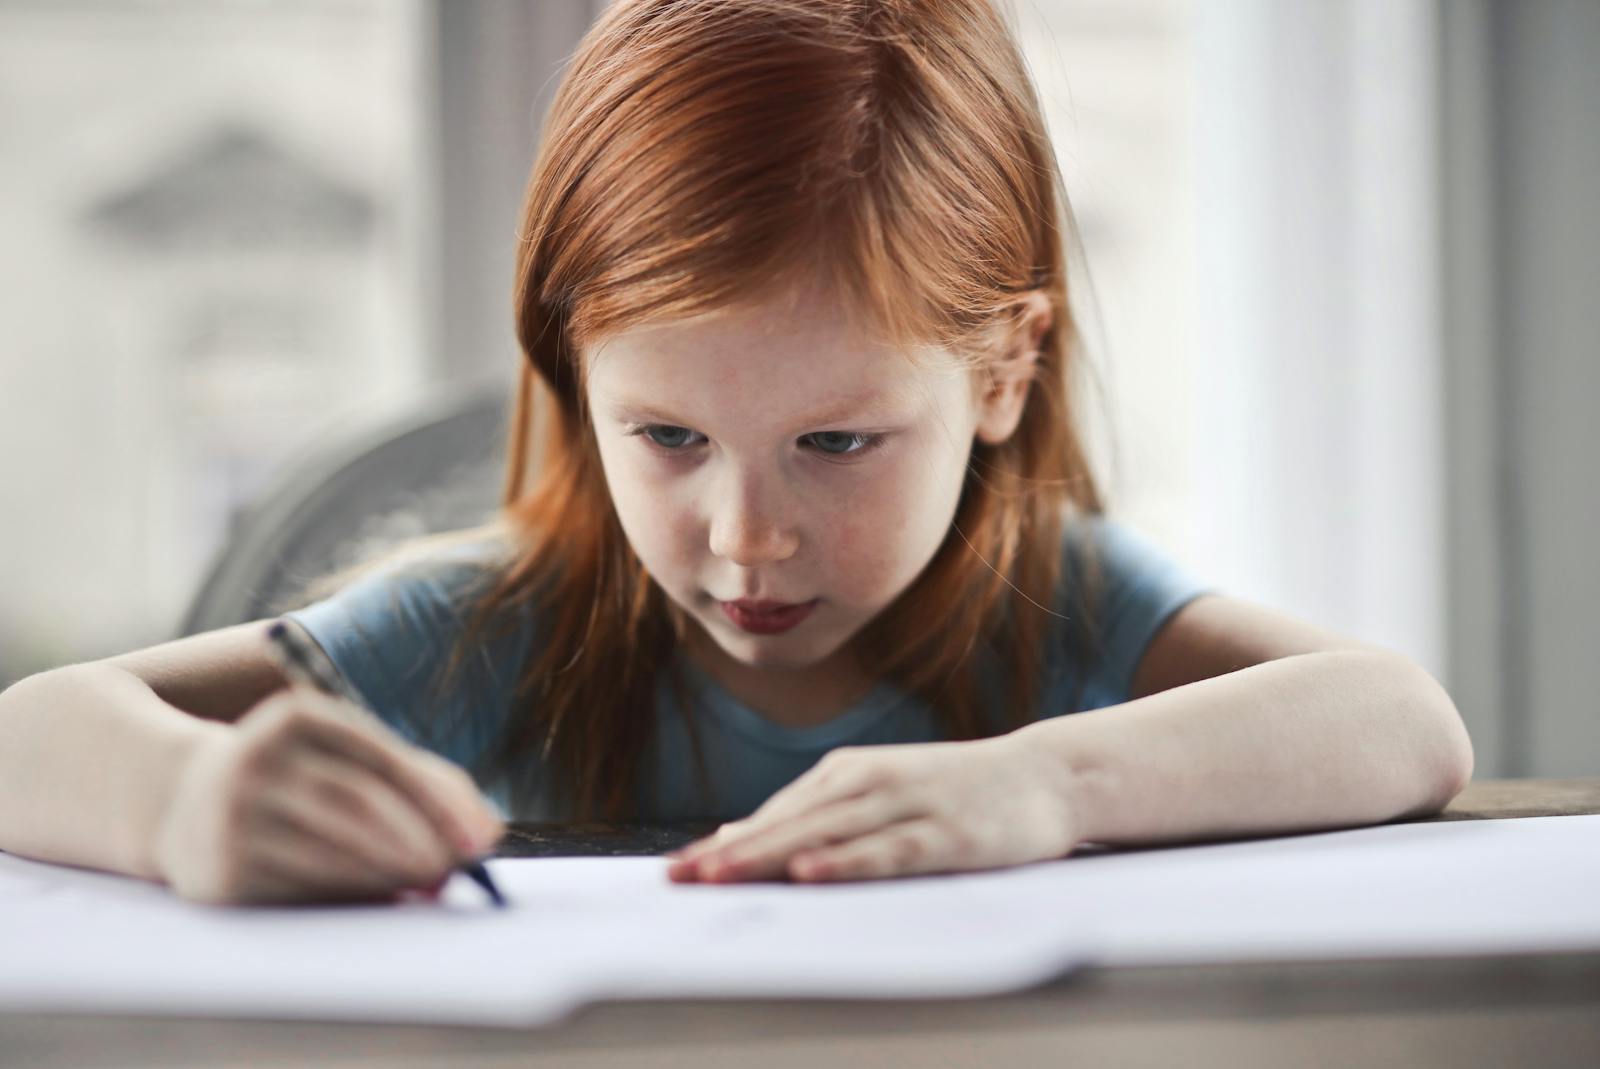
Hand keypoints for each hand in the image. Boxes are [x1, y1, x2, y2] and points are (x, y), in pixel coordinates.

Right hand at [153, 687, 503, 905]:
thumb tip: (487, 832)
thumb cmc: (298, 776)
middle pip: (358, 805)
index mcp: (297, 716)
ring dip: (394, 875)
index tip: (482, 839)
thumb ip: (422, 782)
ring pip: (333, 852)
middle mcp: (257, 758)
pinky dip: (353, 898)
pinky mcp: (222, 873)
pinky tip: (384, 898)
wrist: (182, 801)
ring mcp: (232, 816)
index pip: (382, 758)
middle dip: (420, 843)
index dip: (439, 801)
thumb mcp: (347, 756)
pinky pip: (304, 890)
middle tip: (458, 870)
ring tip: (431, 883)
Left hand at [665, 732, 1082, 883]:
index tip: (675, 872)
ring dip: (770, 856)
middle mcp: (868, 782)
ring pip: (826, 835)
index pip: (773, 815)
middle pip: (788, 825)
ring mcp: (906, 805)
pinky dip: (845, 862)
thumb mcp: (878, 794)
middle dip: (731, 853)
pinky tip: (810, 874)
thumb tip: (738, 837)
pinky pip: (885, 852)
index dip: (724, 844)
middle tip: (679, 879)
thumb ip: (816, 817)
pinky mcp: (944, 834)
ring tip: (720, 877)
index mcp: (847, 773)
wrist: (1044, 775)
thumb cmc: (953, 792)